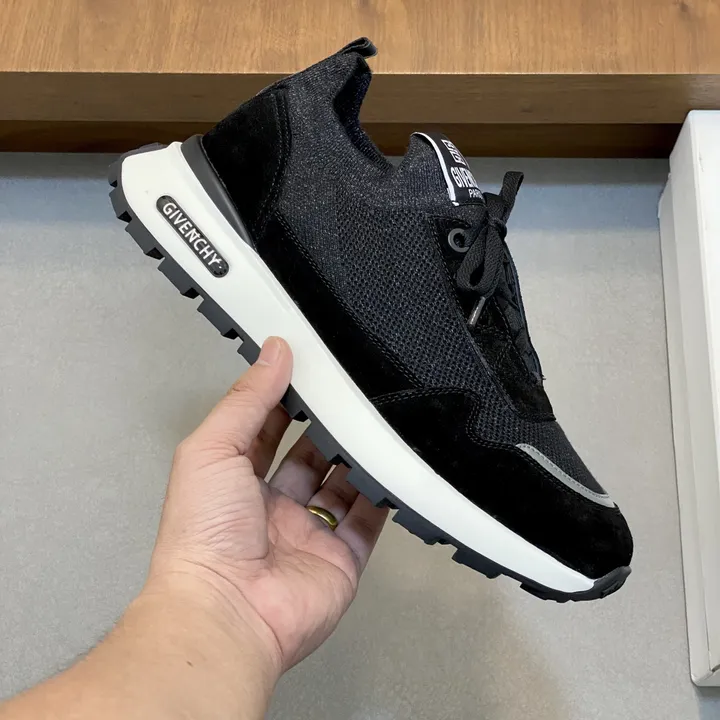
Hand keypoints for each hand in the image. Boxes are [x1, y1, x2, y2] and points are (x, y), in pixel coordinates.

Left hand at [145, 337, 387, 674]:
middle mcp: (272, 509)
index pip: (266, 431)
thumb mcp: (213, 449)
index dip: (286, 402)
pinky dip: (382, 495)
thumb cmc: (204, 534)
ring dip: (357, 458)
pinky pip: (369, 521)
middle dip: (328, 429)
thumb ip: (247, 400)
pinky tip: (393, 467)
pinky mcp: (342, 560)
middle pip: (309, 457)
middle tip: (352, 396)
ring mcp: (308, 535)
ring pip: (342, 486)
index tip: (311, 373)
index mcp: (235, 483)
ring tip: (376, 422)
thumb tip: (274, 352)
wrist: (227, 612)